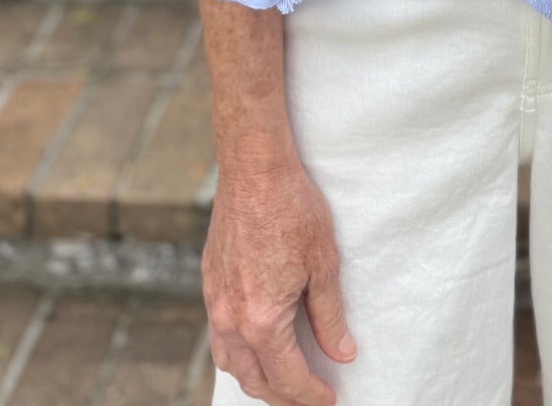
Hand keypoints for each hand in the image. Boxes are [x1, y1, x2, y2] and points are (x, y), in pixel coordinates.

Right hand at [203, 157, 357, 405]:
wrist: (254, 169)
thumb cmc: (292, 209)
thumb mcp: (324, 264)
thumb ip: (330, 316)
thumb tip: (342, 353)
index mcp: (262, 320)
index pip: (287, 377)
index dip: (310, 395)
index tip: (329, 400)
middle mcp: (231, 319)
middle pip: (254, 379)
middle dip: (282, 396)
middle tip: (308, 397)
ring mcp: (215, 301)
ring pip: (230, 362)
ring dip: (256, 378)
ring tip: (282, 380)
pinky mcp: (210, 282)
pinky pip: (219, 336)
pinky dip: (237, 353)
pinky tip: (254, 344)